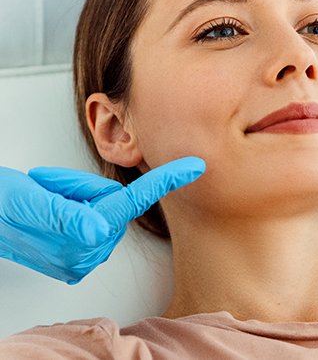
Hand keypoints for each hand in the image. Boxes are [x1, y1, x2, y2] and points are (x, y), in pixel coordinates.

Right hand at [0, 157, 204, 283]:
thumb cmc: (6, 205)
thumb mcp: (33, 200)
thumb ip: (67, 215)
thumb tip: (101, 230)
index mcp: (82, 239)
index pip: (134, 200)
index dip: (166, 180)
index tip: (194, 167)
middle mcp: (89, 252)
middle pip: (115, 200)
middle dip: (87, 189)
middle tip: (54, 190)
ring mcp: (85, 255)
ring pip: (105, 205)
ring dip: (80, 196)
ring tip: (51, 200)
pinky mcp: (80, 253)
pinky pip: (94, 213)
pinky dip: (77, 205)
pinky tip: (56, 212)